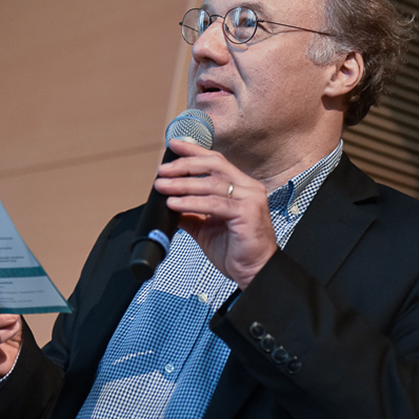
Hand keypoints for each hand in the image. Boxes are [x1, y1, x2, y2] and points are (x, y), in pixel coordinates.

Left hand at [154, 139, 277, 288]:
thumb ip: (190, 213)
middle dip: (184, 165)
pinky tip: (176, 203)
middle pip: (213, 165)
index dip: (193, 151)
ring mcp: (250, 199)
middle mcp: (248, 188)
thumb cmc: (237, 251)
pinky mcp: (247, 213)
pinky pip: (214, 204)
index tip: (173, 145)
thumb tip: (169, 202)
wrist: (255, 273)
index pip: (215, 161)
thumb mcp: (206, 228)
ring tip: (163, 186)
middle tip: (162, 171)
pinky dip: (192, 203)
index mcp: (241, 187)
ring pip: (212, 183)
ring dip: (183, 184)